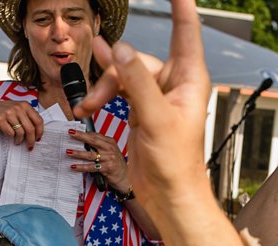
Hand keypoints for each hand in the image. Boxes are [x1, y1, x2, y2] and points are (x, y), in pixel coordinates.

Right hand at [0, 100, 45, 148]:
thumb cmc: (6, 113)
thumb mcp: (18, 111)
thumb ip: (28, 117)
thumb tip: (39, 132)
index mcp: (25, 105)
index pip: (38, 120)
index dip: (40, 132)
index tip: (38, 139)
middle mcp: (17, 107)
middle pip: (30, 129)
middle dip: (31, 140)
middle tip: (30, 146)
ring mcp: (8, 113)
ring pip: (20, 132)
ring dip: (20, 140)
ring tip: (17, 141)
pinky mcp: (0, 119)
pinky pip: (10, 133)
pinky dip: (11, 137)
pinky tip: (10, 137)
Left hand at [66, 129, 129, 189]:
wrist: (126, 178)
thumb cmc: (116, 165)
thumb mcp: (111, 152)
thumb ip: (101, 146)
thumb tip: (85, 142)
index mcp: (111, 143)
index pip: (96, 135)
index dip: (85, 132)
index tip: (75, 130)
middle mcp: (110, 149)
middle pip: (93, 141)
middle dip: (80, 136)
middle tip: (71, 133)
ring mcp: (108, 158)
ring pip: (90, 154)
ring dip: (78, 153)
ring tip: (68, 152)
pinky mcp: (106, 168)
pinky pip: (91, 167)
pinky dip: (81, 167)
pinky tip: (74, 166)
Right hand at [76, 0, 210, 200]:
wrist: (167, 195)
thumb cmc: (176, 163)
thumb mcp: (155, 118)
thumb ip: (138, 82)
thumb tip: (122, 50)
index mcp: (190, 78)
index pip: (186, 31)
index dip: (181, 6)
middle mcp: (175, 83)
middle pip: (138, 58)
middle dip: (113, 73)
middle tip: (96, 95)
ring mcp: (156, 96)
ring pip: (123, 74)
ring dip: (103, 87)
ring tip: (88, 105)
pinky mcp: (141, 109)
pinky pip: (119, 88)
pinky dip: (102, 95)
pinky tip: (87, 104)